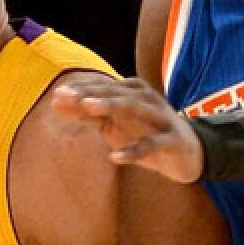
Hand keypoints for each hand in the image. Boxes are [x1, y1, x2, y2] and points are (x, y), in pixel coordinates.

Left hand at [52, 75, 203, 182]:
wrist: (188, 154)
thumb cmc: (145, 134)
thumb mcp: (114, 124)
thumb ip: (88, 114)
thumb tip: (55, 102)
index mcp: (133, 92)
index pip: (103, 87)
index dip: (81, 90)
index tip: (57, 95)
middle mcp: (147, 99)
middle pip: (115, 92)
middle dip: (90, 93)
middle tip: (66, 96)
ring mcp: (161, 118)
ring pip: (134, 108)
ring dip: (110, 106)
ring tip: (88, 107)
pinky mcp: (172, 140)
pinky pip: (151, 145)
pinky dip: (134, 151)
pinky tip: (114, 157)